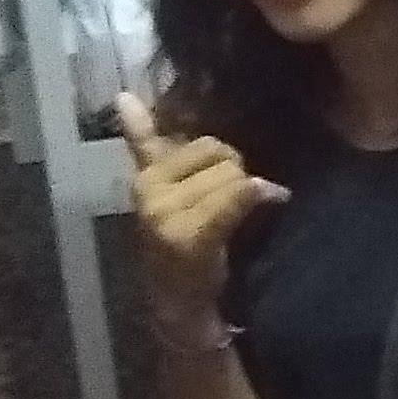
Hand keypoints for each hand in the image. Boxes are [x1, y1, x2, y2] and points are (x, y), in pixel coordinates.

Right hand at [117, 93, 285, 315]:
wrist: (179, 301)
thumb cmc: (181, 241)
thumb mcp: (166, 190)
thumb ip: (146, 143)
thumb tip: (124, 97)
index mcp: (144, 176)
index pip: (162, 135)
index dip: (188, 137)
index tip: (162, 125)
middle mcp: (149, 190)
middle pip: (214, 150)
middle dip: (233, 169)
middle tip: (238, 196)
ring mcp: (166, 214)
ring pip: (230, 175)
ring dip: (249, 189)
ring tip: (249, 209)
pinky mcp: (190, 235)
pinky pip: (233, 198)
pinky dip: (254, 194)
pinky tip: (272, 196)